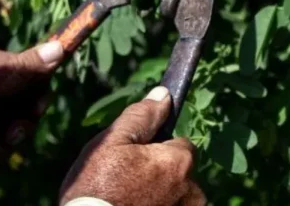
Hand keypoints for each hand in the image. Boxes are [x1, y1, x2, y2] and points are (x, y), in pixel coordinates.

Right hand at [59, 87, 204, 205]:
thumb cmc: (96, 188)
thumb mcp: (112, 143)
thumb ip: (141, 116)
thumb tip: (164, 94)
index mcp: (180, 161)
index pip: (180, 144)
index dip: (156, 149)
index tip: (135, 160)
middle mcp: (192, 190)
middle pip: (180, 172)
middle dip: (160, 173)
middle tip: (127, 182)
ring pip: (176, 195)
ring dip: (160, 195)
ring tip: (127, 199)